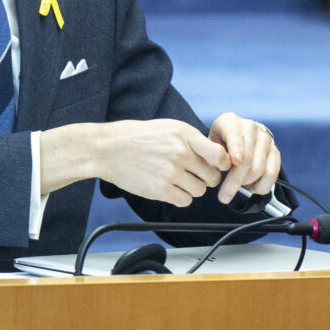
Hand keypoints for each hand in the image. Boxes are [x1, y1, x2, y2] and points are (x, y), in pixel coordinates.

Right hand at [96, 119, 231, 207]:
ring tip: (174, 178)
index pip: (219, 155)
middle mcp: (179, 152)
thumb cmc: (137, 137)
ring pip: (200, 191)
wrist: (107, 148)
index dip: (223, 164)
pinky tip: (168, 187)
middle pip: (212, 177)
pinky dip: (180, 198)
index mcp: (183, 134)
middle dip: (205, 178)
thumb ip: (192, 141)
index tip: (217, 166)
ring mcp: (170, 172)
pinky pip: (185, 201)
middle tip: (191, 174)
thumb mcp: (168, 128)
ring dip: (191, 188)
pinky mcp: (160, 189)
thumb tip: (217, 158)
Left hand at [208, 112, 280, 202]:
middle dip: (235, 181)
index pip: (235, 135)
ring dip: (246, 184)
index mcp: (230, 121)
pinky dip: (261, 186)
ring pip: (259, 168)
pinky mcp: (275, 152)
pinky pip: (272, 174)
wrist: (234, 136)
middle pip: (247, 158)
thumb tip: (216, 170)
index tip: (234, 162)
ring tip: (234, 188)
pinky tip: (251, 188)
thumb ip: (212, 155)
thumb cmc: (217, 143)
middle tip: (223, 196)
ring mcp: (265, 139)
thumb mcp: (208, 144)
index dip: (236, 149)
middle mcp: (250, 127)